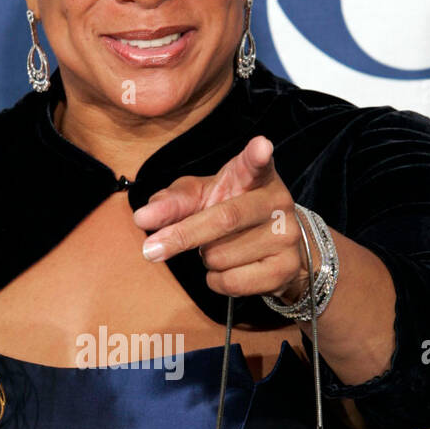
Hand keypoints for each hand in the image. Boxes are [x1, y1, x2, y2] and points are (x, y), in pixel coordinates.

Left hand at [131, 134, 317, 301]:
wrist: (272, 248)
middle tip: (150, 249)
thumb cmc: (229, 214)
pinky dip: (216, 280)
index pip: (256, 163)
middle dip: (182, 236)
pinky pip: (232, 282)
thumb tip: (143, 218)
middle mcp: (277, 202)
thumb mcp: (201, 199)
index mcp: (256, 176)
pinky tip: (229, 269)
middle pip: (224, 219)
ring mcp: (286, 236)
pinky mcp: (285, 269)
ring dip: (205, 258)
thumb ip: (172, 203)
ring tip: (220, 248)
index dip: (257, 155)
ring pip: (221, 256)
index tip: (260, 146)